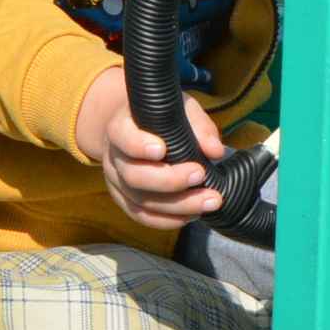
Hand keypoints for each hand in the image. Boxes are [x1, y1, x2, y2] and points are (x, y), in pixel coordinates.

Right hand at [73, 64, 228, 228]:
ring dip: (178, 205)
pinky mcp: (124, 200)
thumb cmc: (161, 118)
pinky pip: (142, 216)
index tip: (162, 149)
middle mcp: (114, 157)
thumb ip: (197, 125)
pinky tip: (193, 215)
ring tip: (210, 200)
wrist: (134, 129)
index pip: (122, 137)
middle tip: (200, 174)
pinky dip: (167, 220)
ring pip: (140, 201)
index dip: (139, 146)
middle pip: (133, 176)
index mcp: (120, 128)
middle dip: (169, 180)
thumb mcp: (180, 109)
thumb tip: (215, 151)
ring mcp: (116, 182)